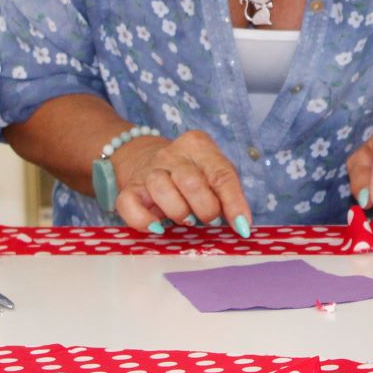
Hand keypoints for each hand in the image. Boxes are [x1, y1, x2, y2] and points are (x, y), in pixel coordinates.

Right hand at [113, 129, 252, 233]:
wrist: (142, 156)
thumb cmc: (189, 170)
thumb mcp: (212, 171)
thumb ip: (226, 192)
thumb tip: (242, 224)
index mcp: (198, 146)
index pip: (221, 175)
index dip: (234, 203)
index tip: (242, 226)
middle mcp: (172, 154)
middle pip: (192, 182)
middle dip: (206, 209)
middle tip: (210, 219)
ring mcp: (148, 170)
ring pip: (162, 189)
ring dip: (179, 212)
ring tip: (186, 219)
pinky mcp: (129, 188)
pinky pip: (130, 205)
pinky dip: (144, 220)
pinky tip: (157, 227)